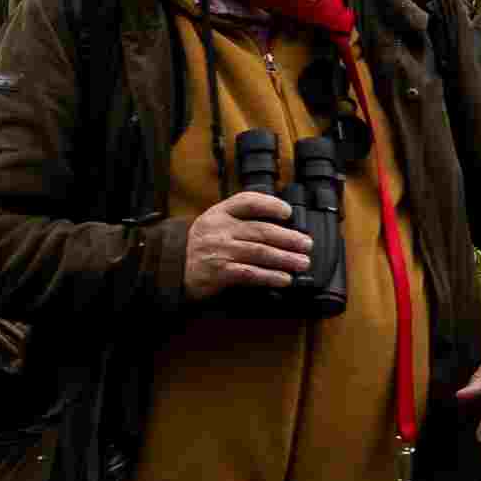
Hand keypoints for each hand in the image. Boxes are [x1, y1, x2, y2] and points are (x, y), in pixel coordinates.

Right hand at [181, 191, 316, 299]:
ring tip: (302, 263)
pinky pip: (250, 273)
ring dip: (285, 259)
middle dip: (288, 238)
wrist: (173, 268)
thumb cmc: (202, 246)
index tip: (288, 212)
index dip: (271, 205)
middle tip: (307, 244)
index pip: (247, 201)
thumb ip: (240, 220)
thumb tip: (280, 225)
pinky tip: (284, 279)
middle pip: (261, 230)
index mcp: (219, 213)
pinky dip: (270, 276)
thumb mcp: (214, 223)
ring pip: (259, 252)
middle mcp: (220, 229)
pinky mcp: (220, 272)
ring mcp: (220, 251)